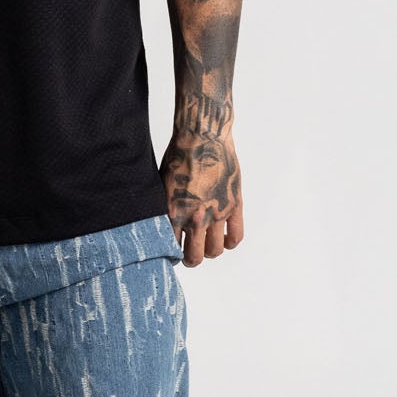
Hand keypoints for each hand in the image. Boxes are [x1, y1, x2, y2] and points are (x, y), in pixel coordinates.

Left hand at [160, 123, 242, 264]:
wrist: (203, 136)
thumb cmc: (178, 156)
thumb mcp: (161, 185)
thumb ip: (164, 209)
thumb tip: (160, 227)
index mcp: (173, 213)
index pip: (170, 249)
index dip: (170, 253)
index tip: (172, 251)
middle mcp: (195, 217)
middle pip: (195, 257)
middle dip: (191, 259)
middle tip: (190, 255)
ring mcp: (217, 213)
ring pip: (215, 250)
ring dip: (210, 251)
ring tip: (207, 245)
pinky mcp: (234, 205)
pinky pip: (236, 236)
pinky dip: (230, 242)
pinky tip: (224, 238)